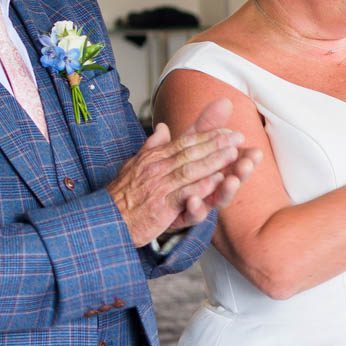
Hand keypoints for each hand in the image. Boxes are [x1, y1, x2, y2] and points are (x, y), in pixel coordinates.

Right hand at [107, 99, 259, 245]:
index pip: (185, 142)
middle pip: (191, 151)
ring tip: (233, 155)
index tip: (228, 132)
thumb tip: (163, 127)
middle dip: (216, 144)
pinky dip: (200, 187)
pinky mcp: (161, 206)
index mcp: (154, 156)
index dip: (208, 135)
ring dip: (213, 161)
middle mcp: (157, 167)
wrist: (108, 218)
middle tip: (238, 137)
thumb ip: (153, 146)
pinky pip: (183, 194)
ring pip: (190, 170)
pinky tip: (216, 182)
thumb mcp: (136, 163)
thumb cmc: (123, 193)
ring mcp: (159, 186)